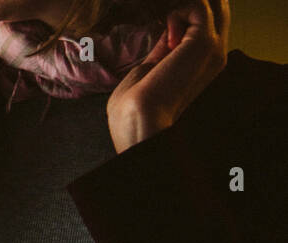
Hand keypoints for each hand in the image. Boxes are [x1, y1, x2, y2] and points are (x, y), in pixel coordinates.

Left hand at [107, 0, 228, 152]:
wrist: (137, 122)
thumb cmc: (132, 111)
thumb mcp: (147, 72)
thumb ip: (161, 52)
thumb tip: (168, 34)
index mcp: (201, 66)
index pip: (206, 25)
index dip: (184, 15)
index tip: (164, 19)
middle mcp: (214, 56)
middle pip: (217, 10)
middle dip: (189, 5)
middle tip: (167, 16)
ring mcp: (213, 49)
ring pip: (213, 4)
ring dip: (183, 6)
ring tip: (165, 22)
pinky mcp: (205, 42)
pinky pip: (200, 5)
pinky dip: (178, 10)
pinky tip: (166, 32)